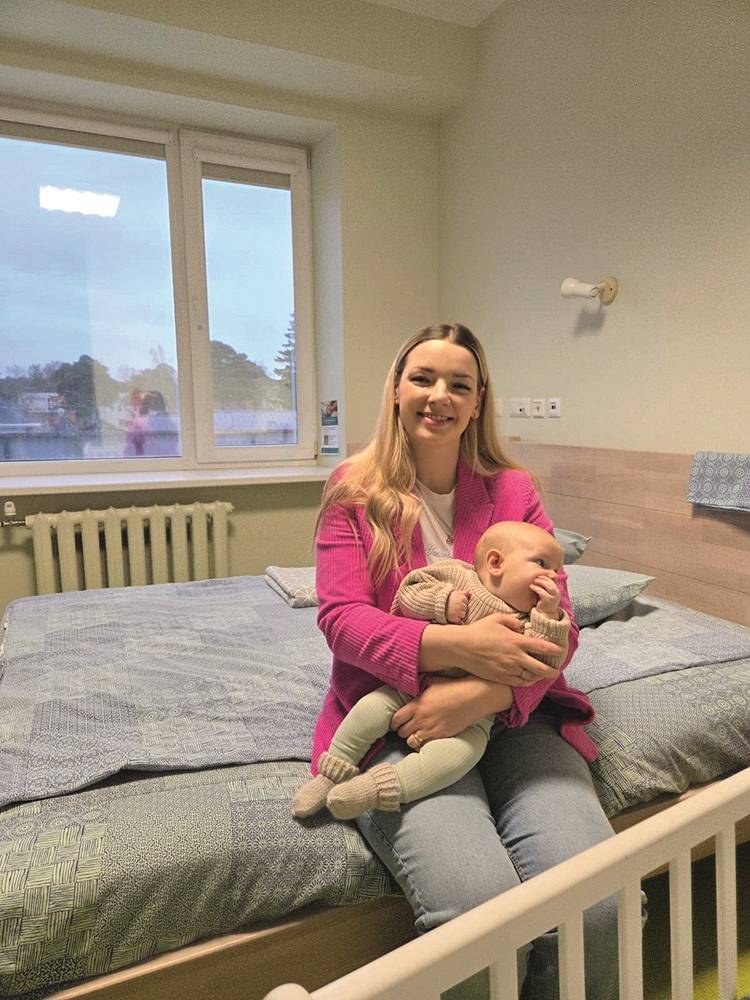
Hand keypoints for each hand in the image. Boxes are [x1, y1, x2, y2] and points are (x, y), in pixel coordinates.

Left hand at [391, 676, 508, 745]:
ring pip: (411, 742)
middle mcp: (421, 719)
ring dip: (412, 739)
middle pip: (402, 732)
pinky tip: (427, 739)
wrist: (473, 697)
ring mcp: (431, 729)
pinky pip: (425, 746)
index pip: (396, 719)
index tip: (397, 722)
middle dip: (402, 731)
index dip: (394, 722)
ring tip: (416, 734)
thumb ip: (420, 684)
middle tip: (407, 728)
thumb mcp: (433, 682)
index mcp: (417, 704)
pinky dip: (423, 744)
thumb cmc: (454, 687)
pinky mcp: (442, 736)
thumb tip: (414, 681)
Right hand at [445, 590, 468, 623]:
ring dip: (459, 614)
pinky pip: (460, 621)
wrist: (437, 604)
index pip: (466, 602)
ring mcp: (458, 612)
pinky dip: (457, 620)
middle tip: (454, 606)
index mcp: (462, 598)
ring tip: (453, 611)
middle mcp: (461, 605)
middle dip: (461, 608)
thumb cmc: (447, 598)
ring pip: (463, 615)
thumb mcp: (455, 593)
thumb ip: (463, 593)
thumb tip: (470, 593)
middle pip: (465, 609)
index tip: (456, 602)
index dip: (461, 602)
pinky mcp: (455, 618)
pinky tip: (452, 616)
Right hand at [452, 613, 562, 685]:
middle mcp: (515, 657)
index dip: (554, 650)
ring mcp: (508, 669)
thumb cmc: (478, 631)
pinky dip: (526, 682)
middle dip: (551, 671)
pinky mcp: (500, 677)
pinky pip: (518, 683)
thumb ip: (513, 621)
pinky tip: (528, 679)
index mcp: (516, 641)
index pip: (542, 647)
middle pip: (540, 668)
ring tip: (542, 675)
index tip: (560, 651)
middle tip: (556, 671)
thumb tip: (521, 627)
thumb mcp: (496, 618)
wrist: (461, 647)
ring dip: (538, 677)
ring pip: (530, 677)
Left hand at [530, 573, 561, 616]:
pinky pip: (542, 592)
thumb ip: (545, 588)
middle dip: (543, 578)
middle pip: (551, 582)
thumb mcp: (546, 594)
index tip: (539, 575)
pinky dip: (536, 588)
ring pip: (549, 586)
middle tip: (536, 577)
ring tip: (534, 581)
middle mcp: (557, 594)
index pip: (553, 581)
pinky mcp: (547, 601)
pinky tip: (531, 586)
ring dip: (541, 582)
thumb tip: (539, 578)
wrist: (545, 615)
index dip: (546, 577)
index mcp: (557, 591)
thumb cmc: (544, 603)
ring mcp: (553, 598)